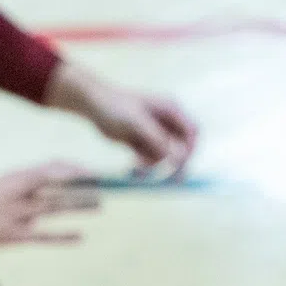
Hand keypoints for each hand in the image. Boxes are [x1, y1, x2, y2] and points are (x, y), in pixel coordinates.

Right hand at [0, 160, 97, 254]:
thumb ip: (15, 187)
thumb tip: (38, 190)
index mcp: (13, 178)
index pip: (50, 170)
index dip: (72, 169)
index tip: (89, 170)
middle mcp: (19, 196)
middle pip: (59, 189)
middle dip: (83, 187)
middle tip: (104, 186)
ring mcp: (16, 217)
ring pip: (55, 208)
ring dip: (79, 205)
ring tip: (100, 204)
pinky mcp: (11, 237)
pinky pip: (42, 237)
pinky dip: (63, 237)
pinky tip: (80, 236)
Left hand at [75, 75, 196, 176]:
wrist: (93, 106)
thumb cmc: (116, 107)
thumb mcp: (137, 123)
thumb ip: (157, 139)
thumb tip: (177, 157)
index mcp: (171, 110)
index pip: (192, 132)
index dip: (191, 149)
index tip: (183, 165)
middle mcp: (166, 122)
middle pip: (182, 147)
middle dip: (176, 163)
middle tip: (173, 180)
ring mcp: (155, 133)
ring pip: (164, 157)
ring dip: (154, 165)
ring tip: (137, 166)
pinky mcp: (143, 143)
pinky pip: (150, 160)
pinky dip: (143, 166)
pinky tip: (131, 167)